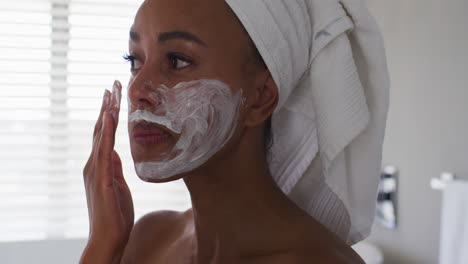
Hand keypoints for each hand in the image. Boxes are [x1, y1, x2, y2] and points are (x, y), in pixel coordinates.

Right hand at [81, 80, 133, 262]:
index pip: (105, 133)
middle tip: (112, 84)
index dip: (109, 114)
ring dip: (107, 112)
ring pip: (102, 134)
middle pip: (101, 128)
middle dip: (107, 105)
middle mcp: (94, 163)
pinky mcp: (101, 177)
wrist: (109, 237)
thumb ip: (114, 168)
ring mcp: (96, 169)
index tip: (114, 95)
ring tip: (111, 92)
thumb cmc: (115, 214)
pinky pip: (105, 150)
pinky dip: (107, 131)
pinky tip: (110, 116)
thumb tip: (115, 154)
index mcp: (100, 165)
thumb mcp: (118, 185)